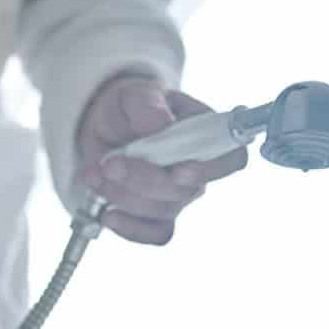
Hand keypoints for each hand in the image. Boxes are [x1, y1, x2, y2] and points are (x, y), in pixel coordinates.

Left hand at [75, 75, 245, 245]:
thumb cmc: (130, 108)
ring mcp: (177, 195)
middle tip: (111, 163)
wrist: (104, 129)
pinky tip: (108, 215)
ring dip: (124, 195)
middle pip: (188, 190)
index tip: (180, 171)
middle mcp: (198, 169)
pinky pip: (153, 234)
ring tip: (96, 172)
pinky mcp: (155, 215)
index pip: (232, 158)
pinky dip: (129, 229)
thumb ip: (147, 105)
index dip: (213, 170)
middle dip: (145, 180)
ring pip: (162, 210)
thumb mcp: (134, 94)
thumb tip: (162, 124)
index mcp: (206, 133)